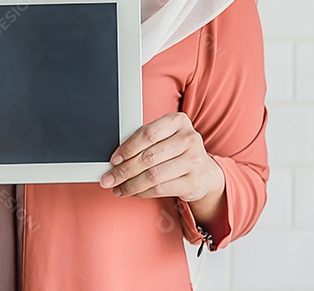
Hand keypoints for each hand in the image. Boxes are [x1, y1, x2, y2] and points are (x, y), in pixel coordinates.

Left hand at [99, 112, 223, 203]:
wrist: (204, 172)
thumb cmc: (177, 151)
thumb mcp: (166, 136)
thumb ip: (145, 141)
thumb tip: (116, 157)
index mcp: (179, 121)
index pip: (148, 133)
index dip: (127, 148)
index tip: (114, 159)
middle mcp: (189, 139)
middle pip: (149, 156)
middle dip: (124, 170)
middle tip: (109, 178)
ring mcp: (193, 161)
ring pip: (153, 175)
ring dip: (130, 184)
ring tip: (118, 188)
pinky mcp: (192, 182)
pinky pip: (160, 189)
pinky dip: (142, 192)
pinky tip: (133, 192)